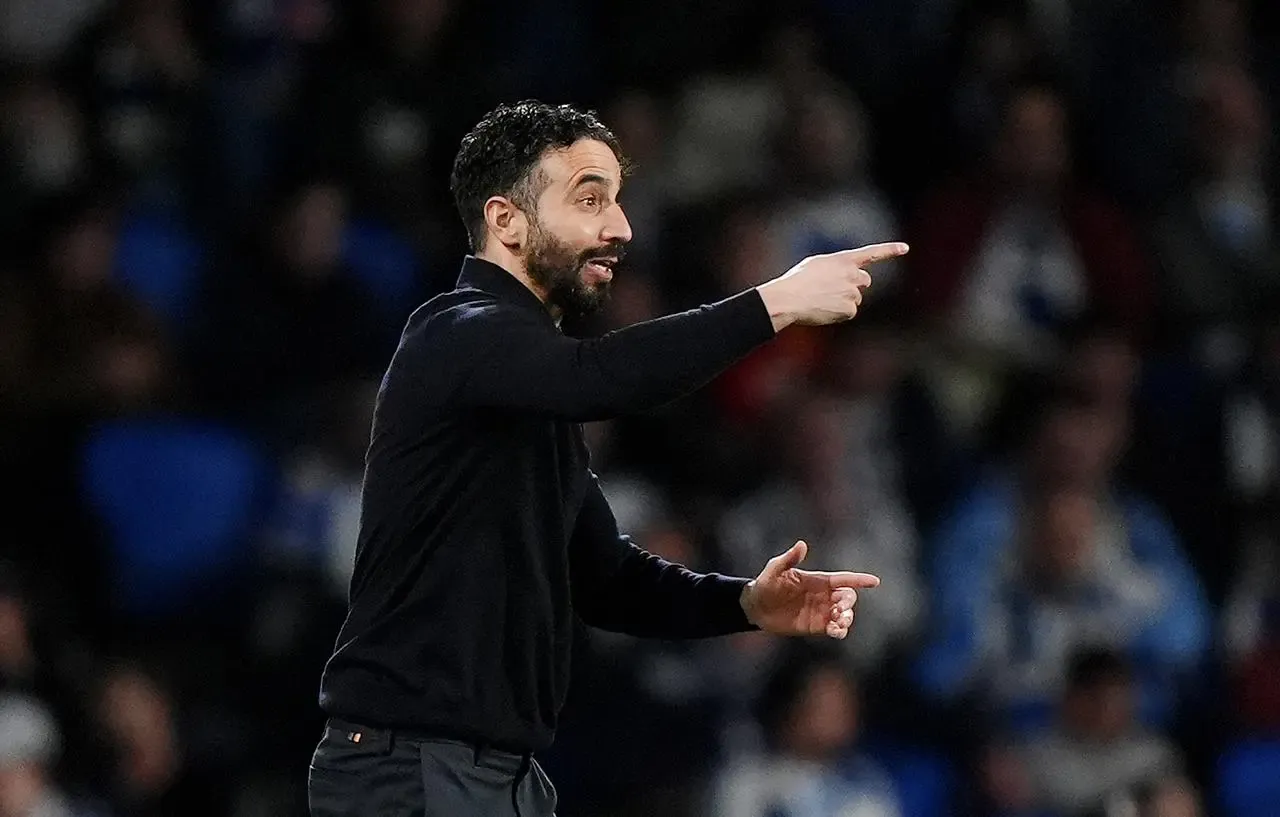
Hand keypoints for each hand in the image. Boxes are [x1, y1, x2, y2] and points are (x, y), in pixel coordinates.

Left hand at [739, 540, 879, 638]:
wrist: (756, 607)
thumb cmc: (766, 584)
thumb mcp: (775, 569)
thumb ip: (789, 559)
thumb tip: (802, 545)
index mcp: (818, 580)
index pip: (843, 579)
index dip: (859, 580)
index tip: (874, 581)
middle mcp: (823, 595)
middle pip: (848, 598)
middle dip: (849, 603)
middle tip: (839, 609)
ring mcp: (821, 612)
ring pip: (845, 615)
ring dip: (847, 618)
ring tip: (839, 622)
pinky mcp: (817, 626)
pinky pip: (835, 630)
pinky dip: (840, 631)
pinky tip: (836, 632)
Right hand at [756, 242, 908, 331]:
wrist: (790, 299)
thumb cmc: (797, 281)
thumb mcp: (817, 265)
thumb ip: (836, 268)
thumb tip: (844, 280)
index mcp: (844, 260)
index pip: (872, 253)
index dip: (890, 250)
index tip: (905, 248)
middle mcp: (852, 274)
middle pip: (865, 281)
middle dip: (855, 285)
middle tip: (834, 289)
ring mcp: (853, 292)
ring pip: (856, 298)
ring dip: (844, 300)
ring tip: (823, 300)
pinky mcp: (850, 309)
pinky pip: (849, 312)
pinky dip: (839, 313)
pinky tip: (824, 309)